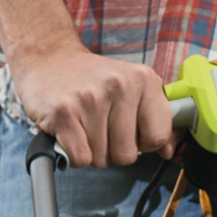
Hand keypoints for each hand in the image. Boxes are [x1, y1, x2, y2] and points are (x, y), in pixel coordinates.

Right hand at [0, 0, 174, 168]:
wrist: (47, 57)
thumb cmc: (91, 79)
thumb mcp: (130, 87)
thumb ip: (154, 117)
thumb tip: (169, 152)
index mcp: (143, 79)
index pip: (158, 137)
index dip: (142, 143)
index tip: (128, 131)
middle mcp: (120, 86)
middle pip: (128, 155)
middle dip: (112, 151)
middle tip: (98, 127)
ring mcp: (91, 99)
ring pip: (102, 159)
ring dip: (91, 150)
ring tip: (83, 125)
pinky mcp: (64, 112)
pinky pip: (81, 159)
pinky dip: (73, 155)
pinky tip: (70, 133)